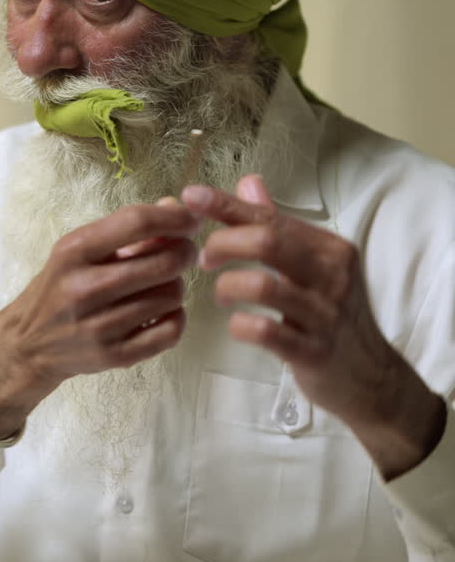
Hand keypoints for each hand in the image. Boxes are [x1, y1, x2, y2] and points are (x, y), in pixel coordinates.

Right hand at [0, 201, 198, 439]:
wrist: (27, 343)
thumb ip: (126, 229)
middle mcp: (84, 288)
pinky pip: (170, 332)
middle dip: (184, 253)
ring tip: (161, 285)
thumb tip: (173, 207)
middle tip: (183, 254)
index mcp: (74, 251)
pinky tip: (163, 312)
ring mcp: (98, 326)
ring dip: (176, 287)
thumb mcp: (81, 250)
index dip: (174, 217)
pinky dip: (176, 318)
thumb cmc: (61, 286)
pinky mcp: (112, 356)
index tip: (192, 219)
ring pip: (171, 296)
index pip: (136, 222)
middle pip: (164, 262)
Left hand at [182, 175, 445, 478]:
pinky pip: (266, 332)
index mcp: (331, 249)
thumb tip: (248, 183)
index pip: (271, 217)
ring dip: (228, 286)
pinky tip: (237, 325)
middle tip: (205, 259)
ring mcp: (325, 316)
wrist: (371, 378)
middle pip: (267, 241)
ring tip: (221, 295)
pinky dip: (241, 325)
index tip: (191, 196)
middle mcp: (333, 276)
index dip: (227, 205)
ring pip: (263, 285)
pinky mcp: (314, 352)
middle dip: (224, 244)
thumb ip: (279, 225)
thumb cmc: (332, 316)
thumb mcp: (315, 266)